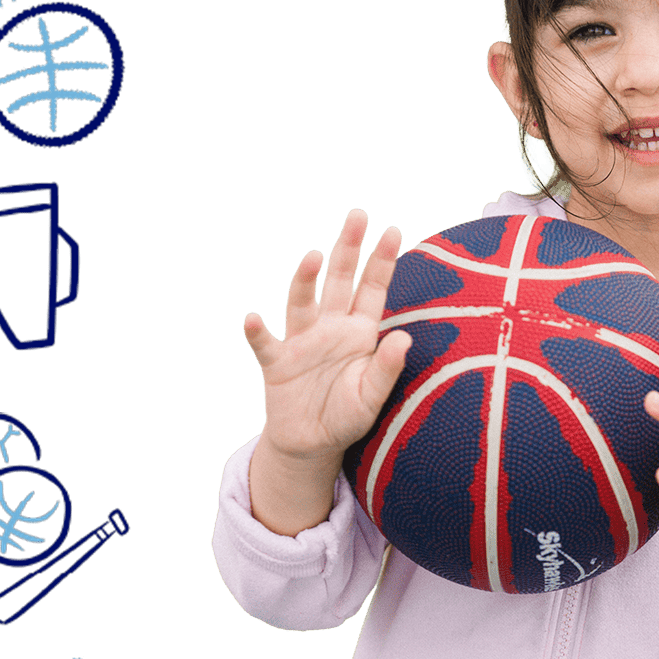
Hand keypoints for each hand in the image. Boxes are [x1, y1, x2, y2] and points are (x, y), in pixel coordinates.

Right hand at [242, 210, 411, 534]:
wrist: (312, 444)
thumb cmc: (347, 416)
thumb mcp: (372, 396)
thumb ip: (387, 369)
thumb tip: (404, 339)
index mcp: (359, 332)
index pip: (373, 289)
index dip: (383, 261)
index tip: (394, 230)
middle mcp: (331, 328)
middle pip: (340, 280)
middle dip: (348, 248)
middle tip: (358, 214)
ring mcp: (302, 342)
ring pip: (302, 302)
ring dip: (305, 279)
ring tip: (312, 257)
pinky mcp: (278, 362)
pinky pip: (266, 344)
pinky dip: (258, 332)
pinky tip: (253, 319)